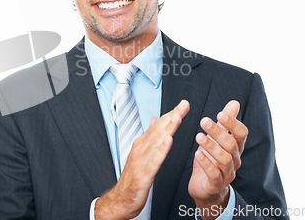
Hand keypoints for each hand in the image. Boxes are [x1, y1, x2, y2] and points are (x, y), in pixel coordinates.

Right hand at [95, 100, 189, 219]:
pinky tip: (168, 141)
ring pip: (156, 141)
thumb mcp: (141, 154)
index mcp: (142, 144)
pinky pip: (154, 160)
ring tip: (177, 117)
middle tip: (183, 105)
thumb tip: (154, 120)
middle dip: (171, 116)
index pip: (158, 126)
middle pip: (158, 130)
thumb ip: (149, 136)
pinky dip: (161, 149)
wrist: (121, 199)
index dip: (170, 114)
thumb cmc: (132, 178)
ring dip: (167, 128)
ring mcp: (141, 160)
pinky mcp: (143, 173)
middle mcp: (140, 149)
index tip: (183, 104)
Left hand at [188, 100, 247, 219]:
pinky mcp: (216, 184)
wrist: (205, 187)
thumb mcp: (217, 139)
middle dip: (218, 132)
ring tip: (198, 137)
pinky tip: (197, 154)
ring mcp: (227, 173)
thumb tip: (234, 103)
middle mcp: (235, 159)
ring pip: (224, 159)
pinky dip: (206, 164)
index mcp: (235, 147)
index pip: (242, 134)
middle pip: (231, 144)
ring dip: (211, 147)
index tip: (220, 113)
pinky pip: (214, 174)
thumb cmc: (211, 159)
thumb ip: (226, 122)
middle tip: (203, 121)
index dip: (233, 123)